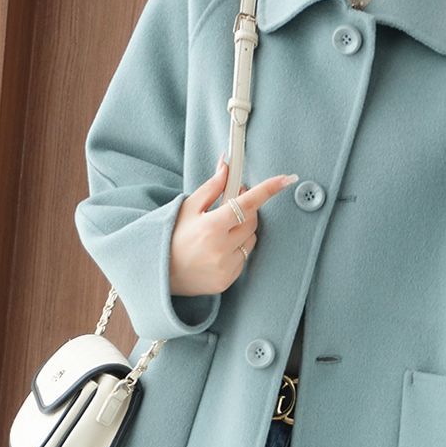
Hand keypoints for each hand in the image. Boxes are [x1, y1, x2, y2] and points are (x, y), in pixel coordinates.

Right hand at [169, 157, 296, 296]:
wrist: (158, 273)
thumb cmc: (171, 236)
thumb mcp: (187, 207)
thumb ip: (212, 188)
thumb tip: (228, 166)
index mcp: (211, 227)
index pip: (248, 203)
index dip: (269, 189)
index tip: (287, 179)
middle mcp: (222, 249)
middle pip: (252, 221)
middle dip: (246, 210)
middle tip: (230, 205)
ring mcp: (226, 268)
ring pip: (250, 240)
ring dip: (242, 231)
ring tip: (219, 231)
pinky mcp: (228, 280)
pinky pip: (243, 258)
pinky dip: (236, 250)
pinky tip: (217, 250)